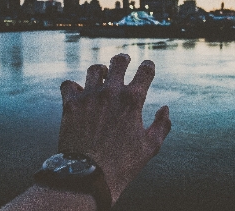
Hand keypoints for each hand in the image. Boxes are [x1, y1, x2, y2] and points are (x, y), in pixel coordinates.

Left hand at [58, 53, 170, 203]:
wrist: (88, 176)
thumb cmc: (123, 164)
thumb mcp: (150, 147)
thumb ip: (162, 125)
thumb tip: (165, 108)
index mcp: (132, 100)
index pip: (145, 70)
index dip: (148, 66)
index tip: (147, 66)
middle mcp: (110, 92)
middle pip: (118, 61)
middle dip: (123, 59)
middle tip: (124, 60)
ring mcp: (89, 96)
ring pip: (94, 69)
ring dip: (100, 72)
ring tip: (101, 76)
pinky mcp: (70, 105)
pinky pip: (68, 84)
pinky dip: (73, 87)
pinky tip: (78, 93)